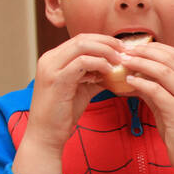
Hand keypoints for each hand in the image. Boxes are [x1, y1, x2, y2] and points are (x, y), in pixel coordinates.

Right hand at [14, 34, 123, 173]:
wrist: (46, 136)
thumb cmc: (63, 114)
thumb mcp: (82, 89)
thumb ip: (95, 76)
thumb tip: (116, 69)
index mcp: (54, 58)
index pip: (81, 39)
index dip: (104, 41)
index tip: (123, 49)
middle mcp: (50, 58)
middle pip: (83, 38)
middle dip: (108, 42)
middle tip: (127, 51)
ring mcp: (51, 68)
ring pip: (82, 46)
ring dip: (106, 51)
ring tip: (121, 61)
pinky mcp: (56, 80)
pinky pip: (82, 63)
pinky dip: (99, 64)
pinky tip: (110, 72)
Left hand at [117, 40, 173, 173]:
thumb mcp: (170, 105)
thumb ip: (157, 89)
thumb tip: (136, 74)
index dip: (153, 47)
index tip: (134, 46)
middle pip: (169, 58)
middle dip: (144, 51)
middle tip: (124, 51)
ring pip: (163, 71)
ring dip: (140, 63)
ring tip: (123, 62)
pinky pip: (157, 91)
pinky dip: (141, 83)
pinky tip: (129, 81)